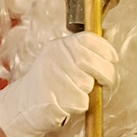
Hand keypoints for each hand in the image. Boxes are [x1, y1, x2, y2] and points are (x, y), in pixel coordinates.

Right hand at [0, 32, 117, 136]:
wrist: (23, 104)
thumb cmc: (49, 81)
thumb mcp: (64, 58)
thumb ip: (86, 48)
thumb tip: (111, 32)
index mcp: (58, 46)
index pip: (87, 39)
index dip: (105, 48)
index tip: (112, 59)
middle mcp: (54, 58)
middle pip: (90, 61)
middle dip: (106, 72)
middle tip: (106, 81)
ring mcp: (53, 77)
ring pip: (87, 83)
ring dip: (89, 91)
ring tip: (77, 92)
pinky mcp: (55, 98)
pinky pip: (81, 101)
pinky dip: (80, 105)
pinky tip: (69, 103)